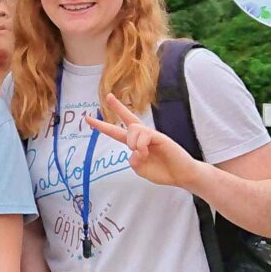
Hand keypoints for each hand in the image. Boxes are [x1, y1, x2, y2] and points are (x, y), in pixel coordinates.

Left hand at [86, 93, 203, 191]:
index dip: (102, 126)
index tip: (88, 119)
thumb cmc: (162, 171)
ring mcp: (152, 135)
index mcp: (135, 144)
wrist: (182, 175)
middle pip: (128, 118)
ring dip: (133, 142)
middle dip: (117, 107)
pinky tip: (145, 152)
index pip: (116, 132)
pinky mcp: (160, 136)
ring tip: (141, 153)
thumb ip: (133, 161)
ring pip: (133, 130)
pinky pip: (144, 135)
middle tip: (108, 96)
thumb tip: (133, 149)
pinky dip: (141, 145)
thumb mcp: (141, 169)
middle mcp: (142, 137)